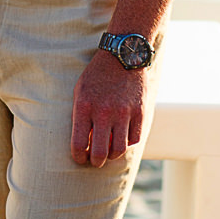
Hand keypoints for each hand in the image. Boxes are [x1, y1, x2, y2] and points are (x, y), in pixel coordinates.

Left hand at [69, 48, 149, 167]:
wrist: (122, 56)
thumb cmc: (97, 76)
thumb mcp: (80, 92)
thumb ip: (80, 117)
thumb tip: (84, 143)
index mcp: (84, 107)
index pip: (79, 144)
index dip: (78, 157)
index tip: (80, 158)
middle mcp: (104, 112)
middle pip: (100, 153)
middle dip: (95, 162)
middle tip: (95, 161)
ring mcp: (124, 113)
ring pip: (119, 149)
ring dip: (112, 155)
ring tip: (108, 151)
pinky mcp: (140, 112)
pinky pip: (135, 139)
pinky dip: (128, 143)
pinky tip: (122, 138)